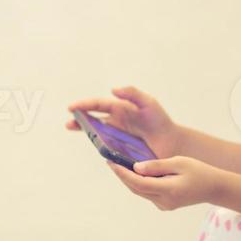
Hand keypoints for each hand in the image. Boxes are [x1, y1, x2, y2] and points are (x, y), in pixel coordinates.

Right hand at [65, 86, 183, 157]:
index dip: (85, 105)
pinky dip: (97, 148)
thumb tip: (112, 90)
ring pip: (96, 134)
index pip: (99, 105)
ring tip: (77, 135)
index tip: (73, 107)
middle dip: (79, 120)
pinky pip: (105, 149)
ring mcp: (116, 137)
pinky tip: (94, 148)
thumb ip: (132, 93)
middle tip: (69, 123)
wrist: (171, 142)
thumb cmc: (160, 121)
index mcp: (119, 109)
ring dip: (85, 134)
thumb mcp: (148, 102)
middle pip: (92, 120)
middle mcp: (115, 122)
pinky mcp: (119, 150)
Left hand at [106, 156, 226, 210]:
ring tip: (118, 165)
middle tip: (110, 161)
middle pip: (136, 189)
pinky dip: (139, 183)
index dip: (123, 173)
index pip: (139, 183)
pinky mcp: (165, 205)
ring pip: (140, 192)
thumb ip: (157, 166)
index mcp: (168, 190)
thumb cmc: (199, 171)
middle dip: (122, 175)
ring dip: (129, 180)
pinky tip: (134, 172)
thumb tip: (136, 167)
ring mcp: (164, 205)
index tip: (111, 162)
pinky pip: (147, 193)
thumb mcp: (179, 163)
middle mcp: (164, 201)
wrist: (214, 188)